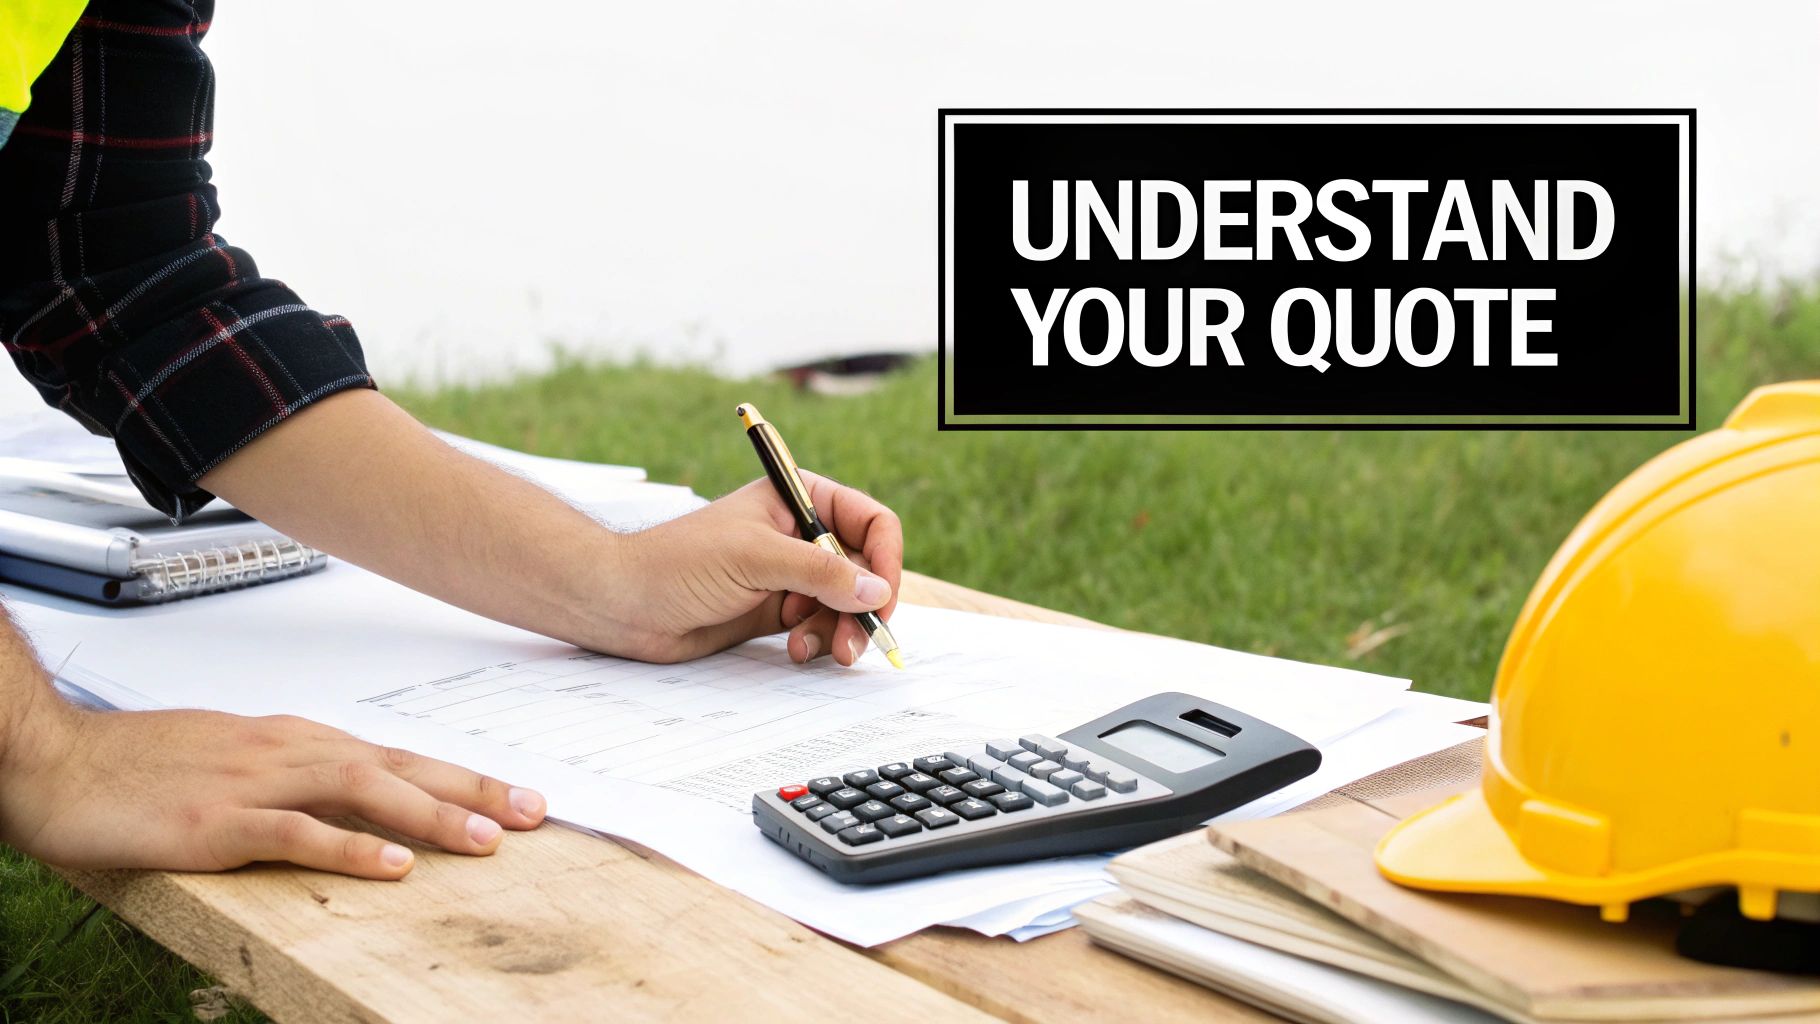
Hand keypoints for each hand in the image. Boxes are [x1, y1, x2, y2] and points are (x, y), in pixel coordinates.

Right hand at [0, 701, 546, 878]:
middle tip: (533, 813)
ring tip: (485, 840)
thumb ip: (297, 779)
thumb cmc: (143, 763)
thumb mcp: (238, 760)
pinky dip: (350, 848)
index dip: (459, 778)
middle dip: (470, 790)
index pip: (396, 757)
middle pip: (398, 767)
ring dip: (429, 816)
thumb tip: (354, 802)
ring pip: (363, 792)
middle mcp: (288, 751)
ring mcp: (255, 783)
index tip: (514, 796)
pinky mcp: (217, 821)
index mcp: (296, 740)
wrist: (58, 760)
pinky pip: (296, 834)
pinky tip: (392, 865)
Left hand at [596, 471, 902, 664]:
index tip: (881, 598)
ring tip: (815, 650)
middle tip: (855, 643)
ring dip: (840, 630)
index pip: (871, 521)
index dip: (885, 559)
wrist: (624, 604)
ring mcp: (790, 574)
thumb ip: (820, 573)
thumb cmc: (677, 563)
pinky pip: (821, 627)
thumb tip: (877, 591)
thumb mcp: (755, 558)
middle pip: (865, 569)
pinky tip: (794, 649)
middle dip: (863, 607)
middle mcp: (800, 533)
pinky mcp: (777, 610)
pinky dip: (818, 641)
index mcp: (799, 498)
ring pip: (846, 604)